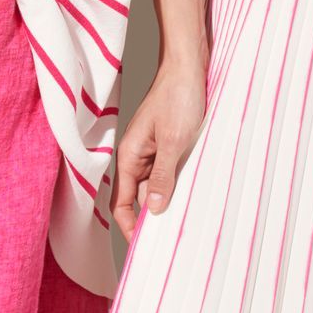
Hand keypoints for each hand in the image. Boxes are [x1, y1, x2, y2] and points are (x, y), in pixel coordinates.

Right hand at [113, 54, 209, 240]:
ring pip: (154, 186)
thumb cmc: (178, 96)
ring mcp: (152, 151)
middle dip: (150, 218)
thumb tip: (154, 209)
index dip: (129, 226)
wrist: (189, 67)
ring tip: (183, 218)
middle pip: (138, 198)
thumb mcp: (174, 141)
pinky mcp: (167, 145)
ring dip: (166, 201)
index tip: (143, 245)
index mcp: (130, 156)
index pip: (122, 202)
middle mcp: (137, 156)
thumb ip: (163, 176)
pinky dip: (176, 185)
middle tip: (169, 239)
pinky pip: (167, 173)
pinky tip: (190, 192)